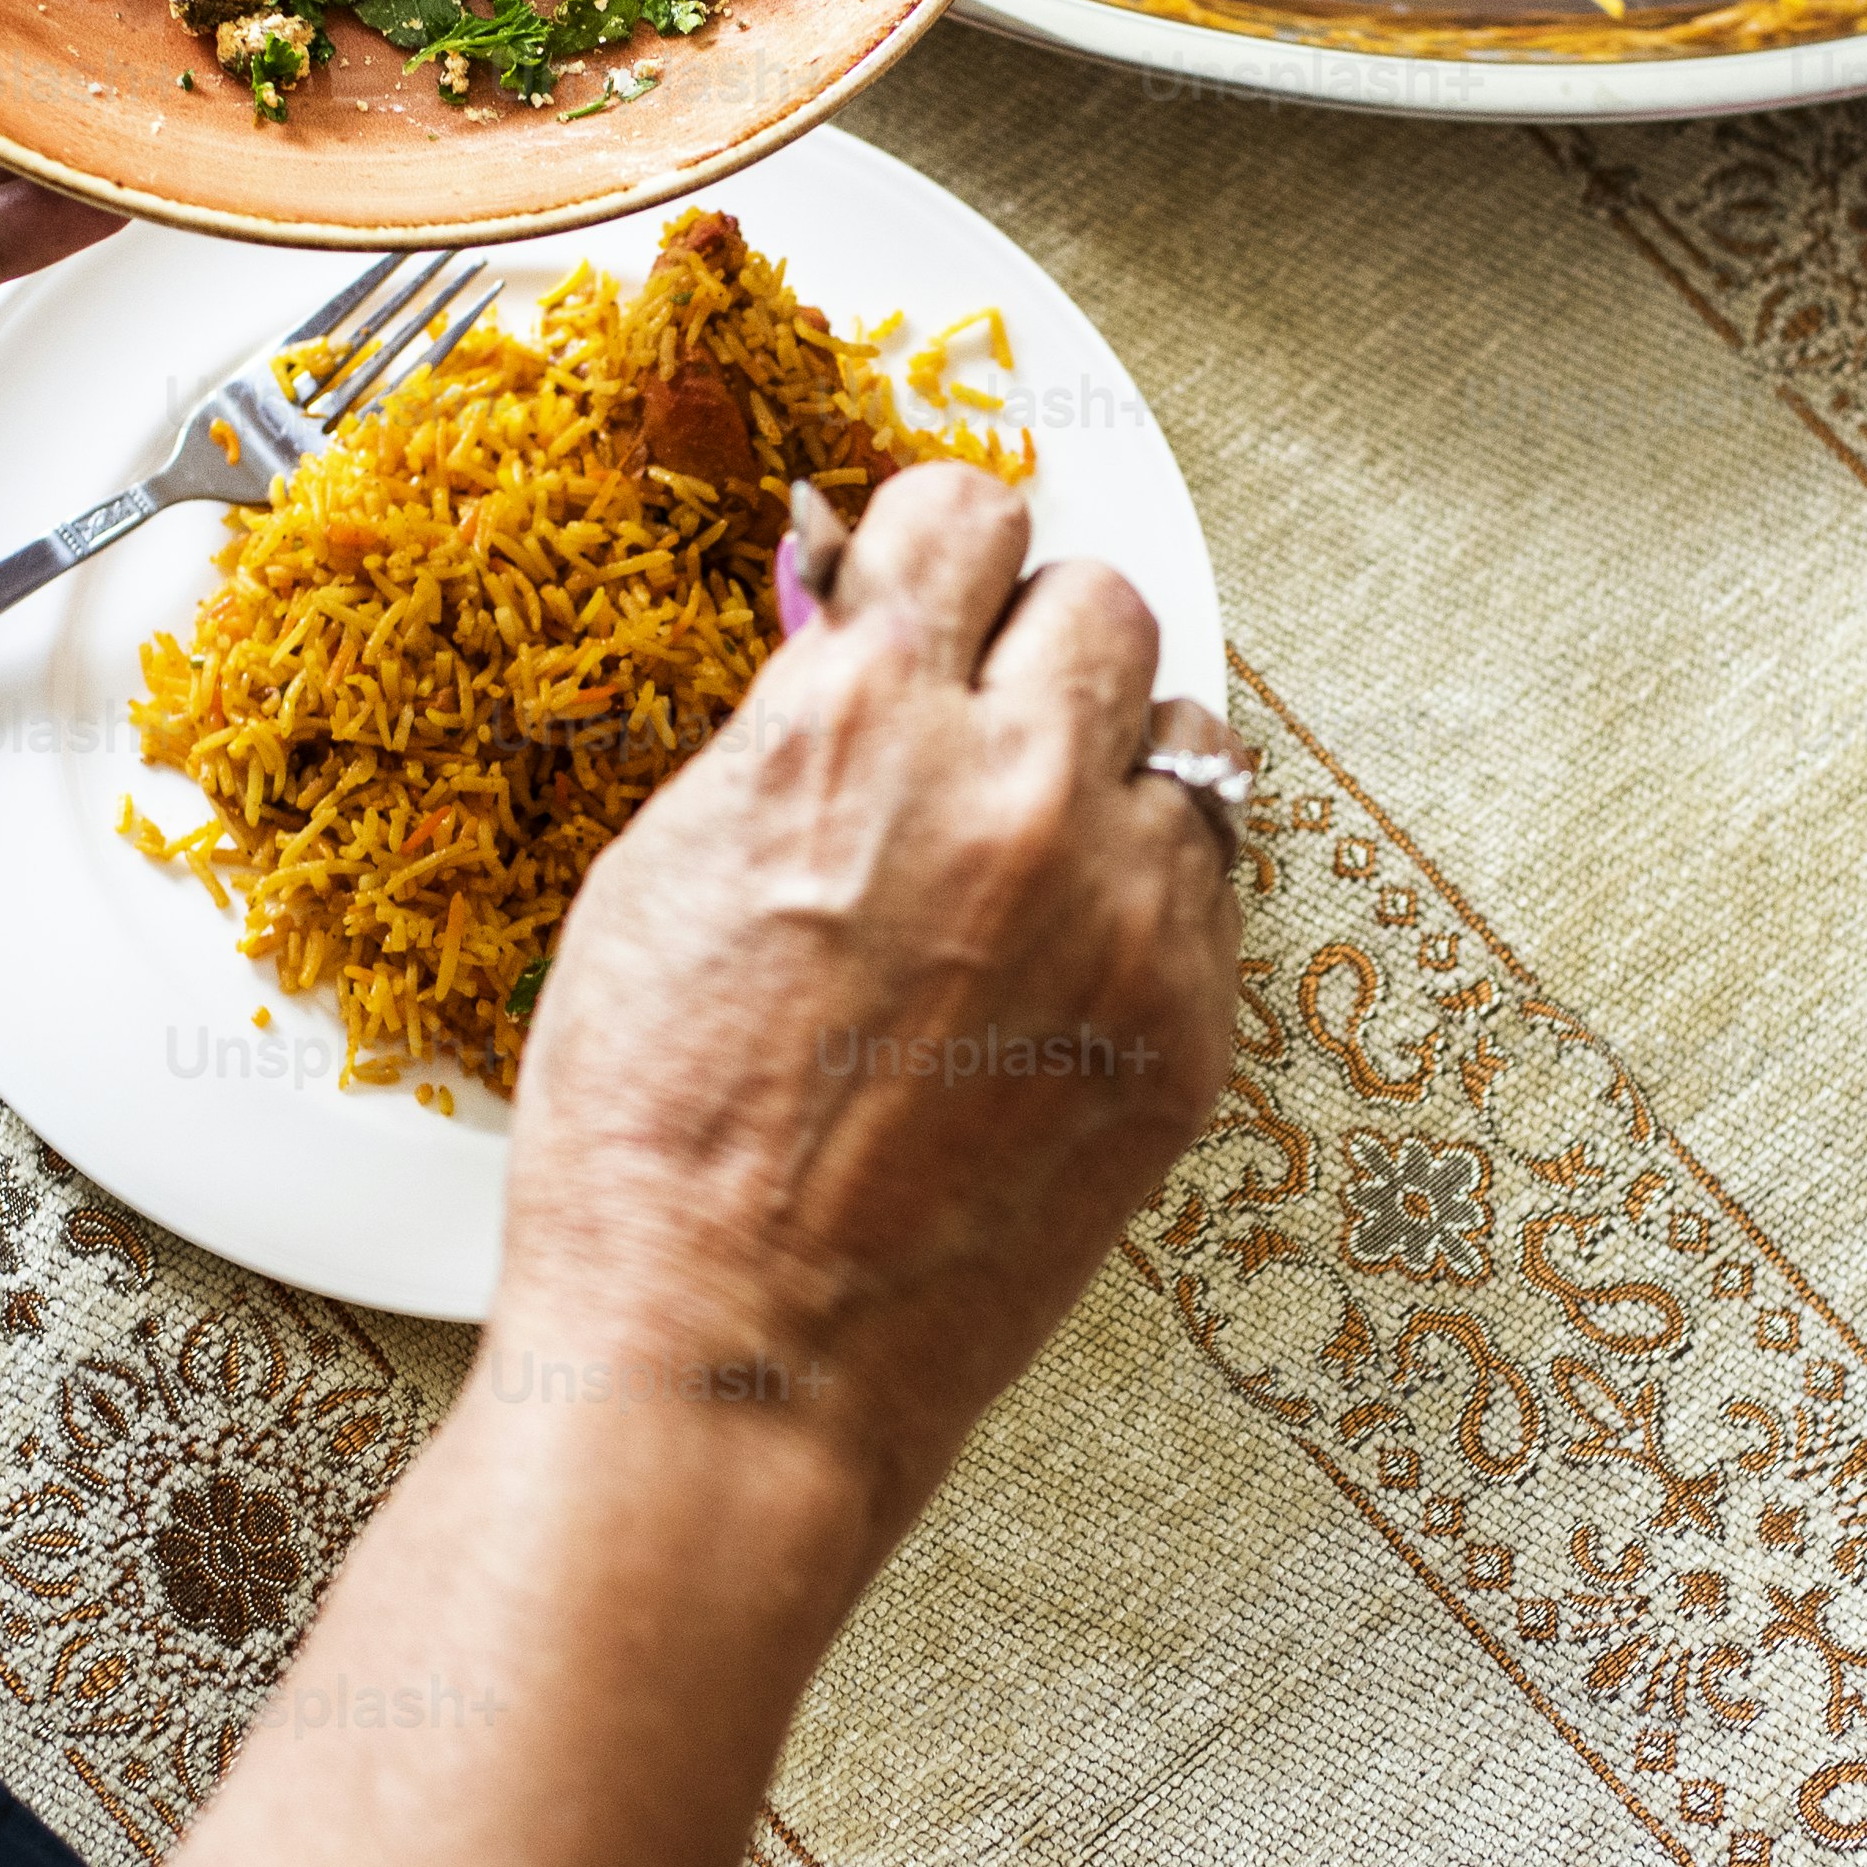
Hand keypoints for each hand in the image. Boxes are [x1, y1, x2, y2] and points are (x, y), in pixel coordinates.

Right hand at [491, 462, 1240, 1578]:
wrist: (732, 1353)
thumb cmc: (654, 1138)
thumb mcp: (665, 873)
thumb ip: (794, 734)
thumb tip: (864, 640)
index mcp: (859, 718)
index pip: (967, 513)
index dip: (944, 554)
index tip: (940, 588)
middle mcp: (1016, 787)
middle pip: (1104, 606)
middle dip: (1039, 649)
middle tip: (989, 723)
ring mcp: (1124, 912)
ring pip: (1185, 740)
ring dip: (1114, 773)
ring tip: (1034, 860)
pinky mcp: (1190, 1029)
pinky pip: (1212, 890)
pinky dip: (1150, 903)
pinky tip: (1062, 969)